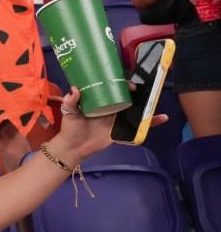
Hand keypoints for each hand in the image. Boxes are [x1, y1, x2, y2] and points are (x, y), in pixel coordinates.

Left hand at [50, 86, 167, 163]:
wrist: (74, 148)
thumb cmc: (71, 128)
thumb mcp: (69, 113)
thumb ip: (70, 102)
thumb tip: (75, 89)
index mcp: (100, 102)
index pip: (113, 89)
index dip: (120, 84)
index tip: (126, 83)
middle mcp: (111, 108)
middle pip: (126, 97)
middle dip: (135, 92)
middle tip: (138, 89)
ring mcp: (118, 119)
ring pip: (135, 110)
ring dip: (146, 104)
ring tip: (155, 99)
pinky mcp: (122, 130)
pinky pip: (138, 126)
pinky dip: (150, 122)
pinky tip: (162, 117)